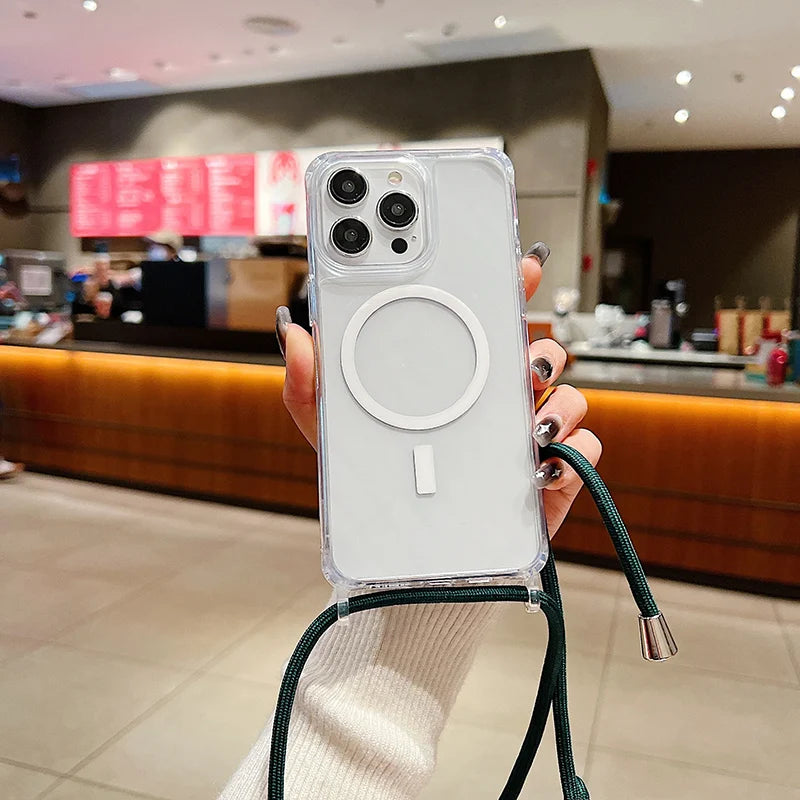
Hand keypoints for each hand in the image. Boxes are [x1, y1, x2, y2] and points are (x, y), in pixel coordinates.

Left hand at [276, 243, 600, 537]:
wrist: (408, 560)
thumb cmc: (375, 488)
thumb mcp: (331, 433)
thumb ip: (309, 383)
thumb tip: (295, 330)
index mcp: (455, 380)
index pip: (489, 323)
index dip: (510, 288)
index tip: (518, 265)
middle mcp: (495, 402)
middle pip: (540, 352)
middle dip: (543, 346)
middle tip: (524, 359)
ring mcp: (525, 438)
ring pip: (568, 395)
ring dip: (559, 400)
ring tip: (531, 422)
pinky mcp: (548, 476)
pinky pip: (582, 449)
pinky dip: (572, 450)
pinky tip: (538, 463)